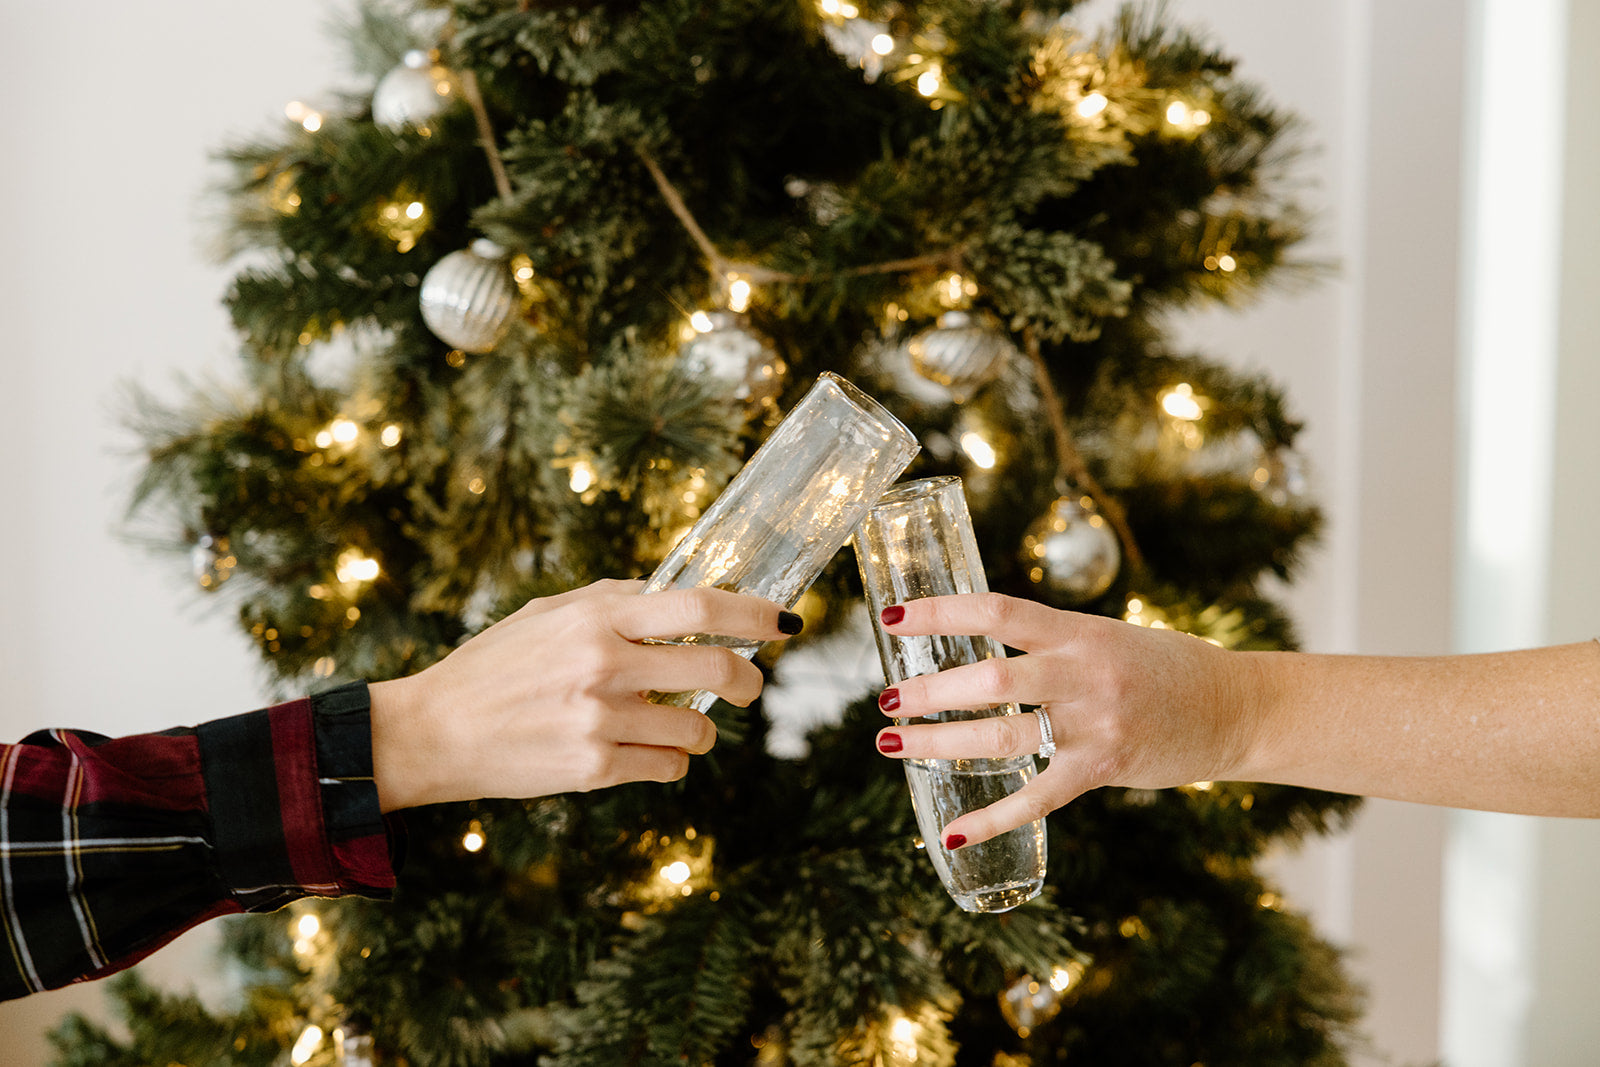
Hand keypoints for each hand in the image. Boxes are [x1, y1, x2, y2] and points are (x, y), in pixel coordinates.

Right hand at [368, 579, 800, 809]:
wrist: (433, 731)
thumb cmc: (495, 667)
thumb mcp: (549, 613)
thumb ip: (614, 602)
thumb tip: (681, 597)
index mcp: (596, 618)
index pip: (698, 606)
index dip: (753, 614)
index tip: (786, 622)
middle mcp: (604, 665)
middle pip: (716, 667)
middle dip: (747, 680)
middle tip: (749, 686)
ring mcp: (601, 720)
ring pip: (697, 728)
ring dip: (702, 729)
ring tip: (680, 724)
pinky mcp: (594, 768)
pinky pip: (668, 767)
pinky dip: (670, 760)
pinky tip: (647, 751)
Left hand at [874, 593, 1260, 847]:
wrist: (1235, 708)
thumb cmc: (1165, 668)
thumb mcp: (1106, 637)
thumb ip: (1051, 644)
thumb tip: (980, 645)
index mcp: (1078, 631)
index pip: (998, 611)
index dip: (942, 612)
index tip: (893, 618)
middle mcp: (1083, 673)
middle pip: (992, 677)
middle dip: (930, 691)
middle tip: (885, 698)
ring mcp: (1095, 723)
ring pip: (1003, 734)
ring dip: (940, 742)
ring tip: (893, 744)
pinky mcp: (1104, 768)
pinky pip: (1038, 796)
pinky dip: (992, 818)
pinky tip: (952, 832)